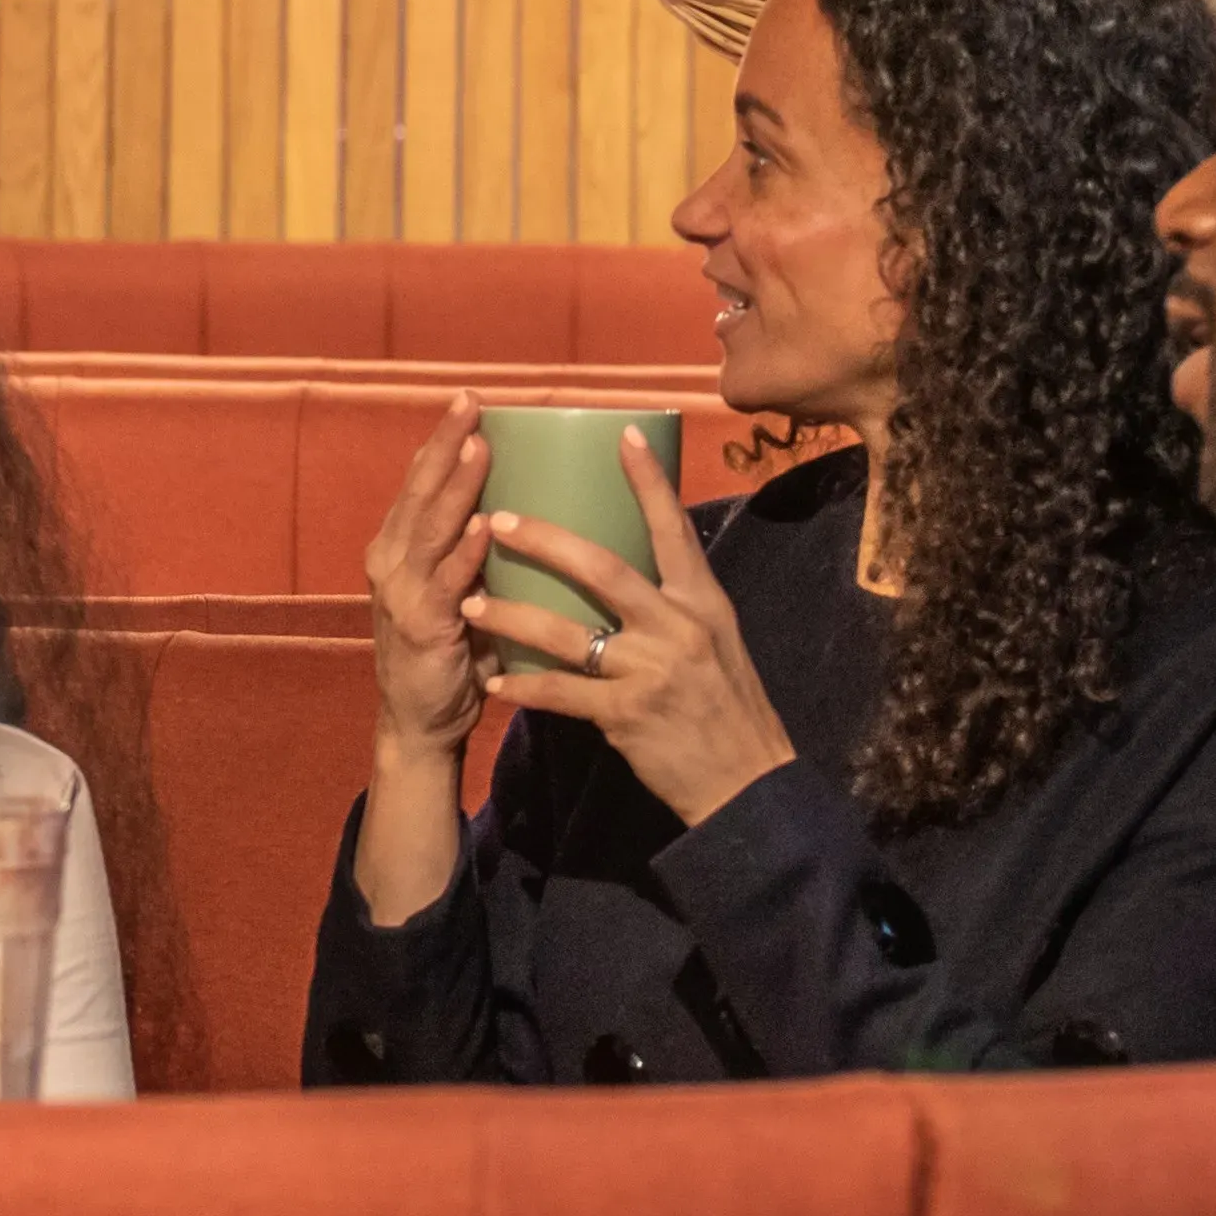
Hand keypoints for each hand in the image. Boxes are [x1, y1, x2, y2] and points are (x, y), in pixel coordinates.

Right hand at [362, 393, 499, 764]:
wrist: (421, 722)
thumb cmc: (453, 651)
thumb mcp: (463, 589)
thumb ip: (484, 554)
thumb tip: (547, 509)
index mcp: (399, 546)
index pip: (420, 481)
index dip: (442, 439)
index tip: (469, 399)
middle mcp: (392, 561)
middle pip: (419, 490)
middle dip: (446, 444)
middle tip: (471, 403)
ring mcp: (401, 593)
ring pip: (430, 528)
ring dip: (456, 486)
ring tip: (479, 446)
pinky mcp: (421, 627)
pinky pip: (446, 582)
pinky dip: (465, 552)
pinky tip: (485, 526)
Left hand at [459, 428, 796, 827]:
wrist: (746, 783)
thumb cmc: (725, 705)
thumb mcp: (715, 639)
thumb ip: (675, 602)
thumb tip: (629, 559)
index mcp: (702, 600)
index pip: (673, 528)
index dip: (647, 481)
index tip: (620, 432)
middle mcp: (678, 627)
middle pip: (603, 568)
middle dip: (544, 541)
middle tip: (494, 520)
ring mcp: (652, 672)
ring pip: (567, 633)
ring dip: (512, 618)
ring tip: (469, 605)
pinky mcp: (629, 716)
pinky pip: (564, 695)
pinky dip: (526, 689)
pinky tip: (495, 685)